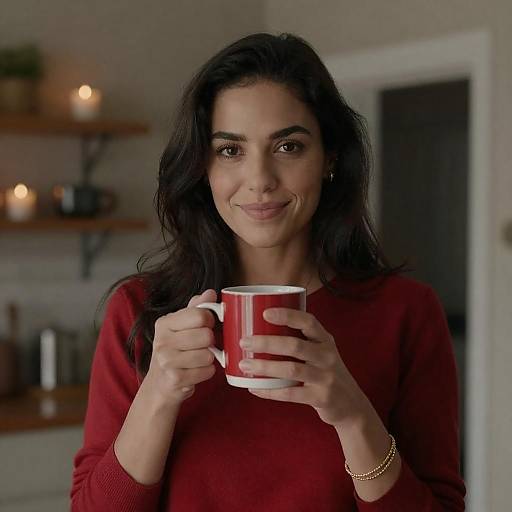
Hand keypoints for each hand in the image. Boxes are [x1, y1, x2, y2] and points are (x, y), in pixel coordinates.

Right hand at [145, 289, 217, 406]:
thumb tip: (211, 293)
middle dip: (209, 342)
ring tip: (196, 360)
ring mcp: (166, 361)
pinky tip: (195, 372)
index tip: (204, 326)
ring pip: (208, 355)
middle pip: (206, 335)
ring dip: (208, 359)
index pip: (200, 314)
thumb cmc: (175, 351)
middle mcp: (162, 340)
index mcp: (164, 323)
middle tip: (200, 346)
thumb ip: (196, 308)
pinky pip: (207, 371)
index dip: (209, 321)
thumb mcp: (181, 326)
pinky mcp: (175, 379)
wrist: (159, 384)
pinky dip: (206, 372)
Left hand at [239, 308, 369, 428]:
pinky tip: (255, 388)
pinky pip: (291, 394)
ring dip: (265, 367)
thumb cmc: (326, 373)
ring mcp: (326, 378)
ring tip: (244, 365)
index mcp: (325, 340)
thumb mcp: (321, 353)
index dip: (287, 315)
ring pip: (291, 369)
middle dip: (267, 342)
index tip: (265, 313)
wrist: (352, 406)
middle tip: (245, 341)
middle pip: (295, 345)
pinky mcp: (321, 398)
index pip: (308, 321)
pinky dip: (270, 391)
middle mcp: (327, 356)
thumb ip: (299, 342)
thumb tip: (259, 331)